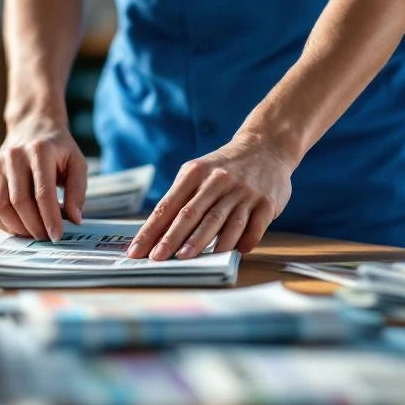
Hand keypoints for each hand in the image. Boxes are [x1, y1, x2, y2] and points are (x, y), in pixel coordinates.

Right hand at [0, 116, 87, 240]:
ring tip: (34, 233)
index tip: (57, 235)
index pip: (42, 192)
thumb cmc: (57, 149)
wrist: (31, 128)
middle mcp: (13, 156)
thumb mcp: (77, 163)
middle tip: (47, 237)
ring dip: (17, 227)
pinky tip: (19, 225)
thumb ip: (78, 190)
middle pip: (19, 201)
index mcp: (38, 150)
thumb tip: (74, 219)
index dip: (50, 217)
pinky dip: (3, 223)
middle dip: (34, 226)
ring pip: (0, 207)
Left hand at [128, 133, 293, 259]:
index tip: (138, 249)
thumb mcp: (197, 172)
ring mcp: (243, 192)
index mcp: (195, 173)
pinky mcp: (266, 203)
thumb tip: (157, 234)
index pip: (168, 206)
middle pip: (192, 214)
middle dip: (172, 238)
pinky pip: (254, 227)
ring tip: (187, 258)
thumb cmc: (223, 167)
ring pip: (221, 221)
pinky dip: (244, 241)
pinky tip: (235, 253)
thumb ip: (180, 198)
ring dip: (204, 241)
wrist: (265, 146)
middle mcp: (218, 181)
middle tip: (158, 257)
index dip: (151, 230)